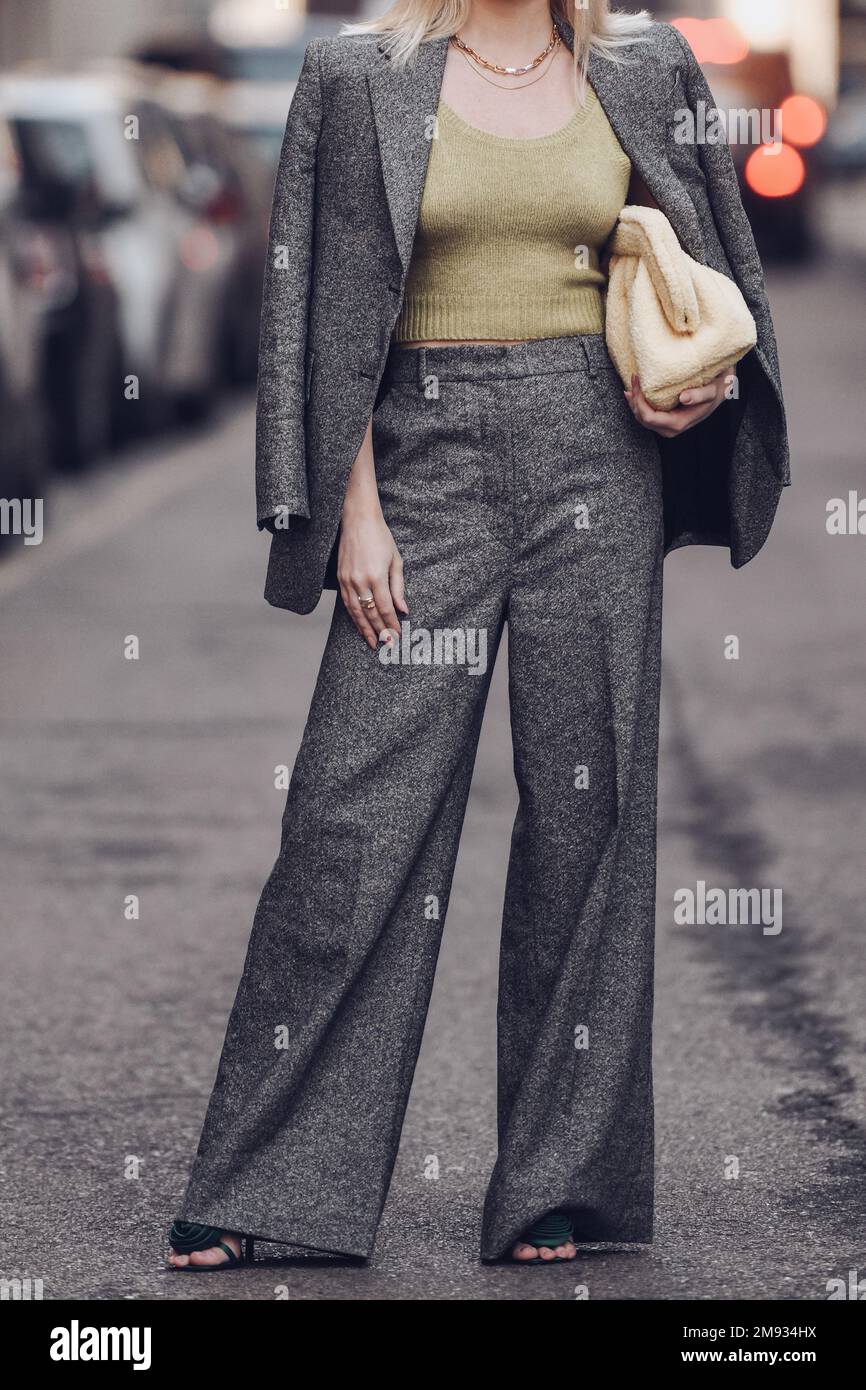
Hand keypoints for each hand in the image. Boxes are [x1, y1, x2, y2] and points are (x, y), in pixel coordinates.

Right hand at [337, 503, 407, 649]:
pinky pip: (346, 603)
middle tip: (387, 645)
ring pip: (356, 612)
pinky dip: (353, 617)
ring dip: (364, 629)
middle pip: (370, 614)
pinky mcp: (340, 578)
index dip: (391, 624)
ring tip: (372, 643)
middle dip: (379, 632)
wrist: (357, 520)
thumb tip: (403, 609)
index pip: (385, 608)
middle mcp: (360, 580)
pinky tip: (359, 626)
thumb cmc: (380, 537)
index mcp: (376, 576)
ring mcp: (347, 580)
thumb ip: (398, 587)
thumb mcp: (396, 560)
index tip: (397, 636)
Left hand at [625, 370, 732, 437]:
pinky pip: (646, 415)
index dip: (639, 402)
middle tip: (634, 378)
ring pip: (642, 418)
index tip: (638, 382)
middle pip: (643, 419)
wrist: (722, 390)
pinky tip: (633, 392)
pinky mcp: (665, 419)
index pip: (650, 418)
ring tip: (631, 384)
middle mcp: (671, 428)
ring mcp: (667, 425)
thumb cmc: (717, 388)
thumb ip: (701, 394)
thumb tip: (684, 398)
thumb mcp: (713, 389)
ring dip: (634, 402)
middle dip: (634, 401)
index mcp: (679, 423)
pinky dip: (638, 404)